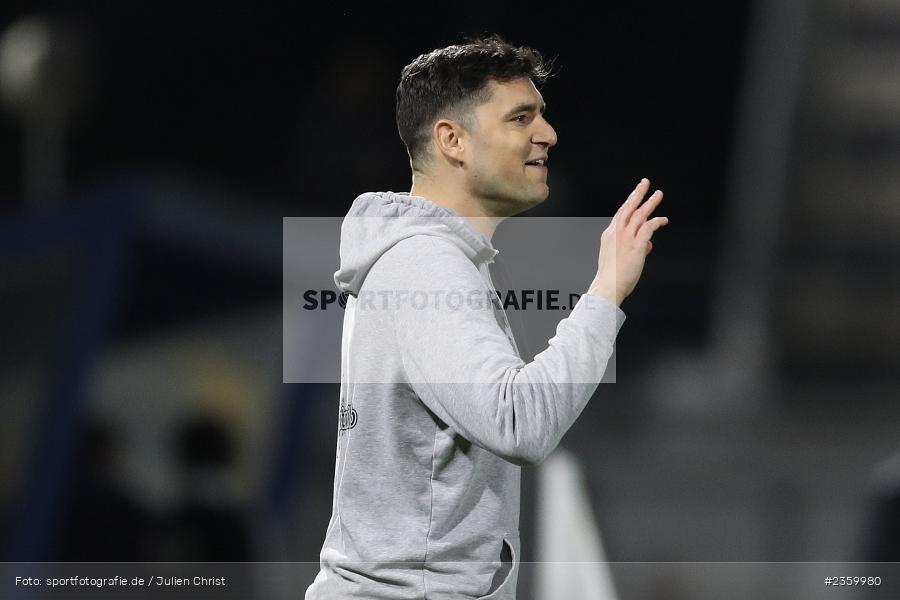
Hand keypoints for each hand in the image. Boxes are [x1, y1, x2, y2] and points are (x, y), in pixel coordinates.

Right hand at [588, 178, 668, 304]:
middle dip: (637, 193)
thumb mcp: (618, 258)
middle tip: (645, 182)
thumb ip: (635, 247)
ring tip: (658, 194)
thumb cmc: (611, 276)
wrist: (607, 287)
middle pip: (628, 208)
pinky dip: (657, 222)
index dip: (628, 203)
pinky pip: (648, 228)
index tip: (635, 196)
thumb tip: (648, 244)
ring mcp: (626, 238)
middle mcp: (616, 233)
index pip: (620, 215)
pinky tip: (663, 220)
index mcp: (609, 235)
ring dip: (650, 203)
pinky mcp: (636, 245)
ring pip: (639, 214)